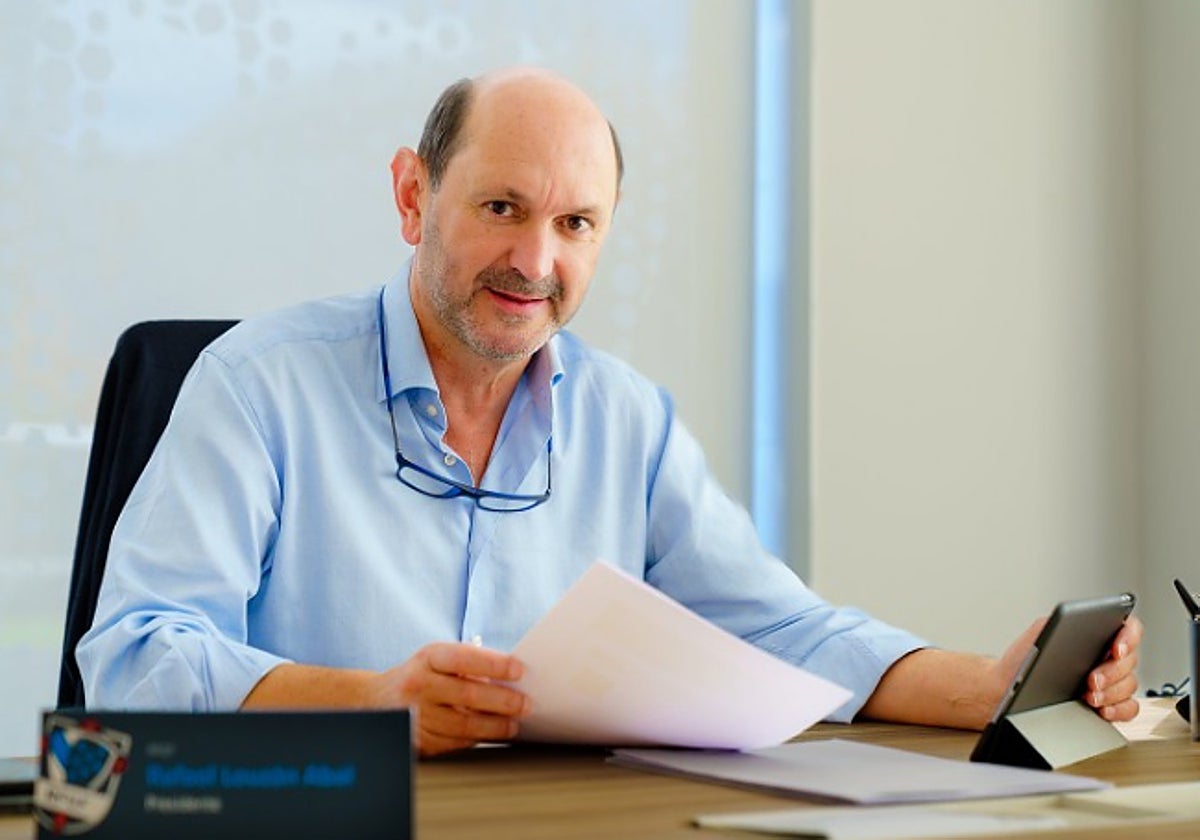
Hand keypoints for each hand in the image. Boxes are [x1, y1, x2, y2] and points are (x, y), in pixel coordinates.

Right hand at [368, 642, 532, 756]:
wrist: (375, 700)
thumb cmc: (421, 676)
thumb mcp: (437, 659)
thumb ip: (470, 664)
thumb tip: (512, 678)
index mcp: (428, 658)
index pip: (464, 658)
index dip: (494, 664)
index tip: (519, 669)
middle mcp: (419, 685)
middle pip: (468, 695)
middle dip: (503, 701)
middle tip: (526, 705)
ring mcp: (416, 715)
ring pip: (463, 725)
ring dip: (495, 727)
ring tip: (513, 725)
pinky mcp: (417, 740)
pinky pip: (454, 743)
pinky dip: (477, 740)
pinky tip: (492, 736)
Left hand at [997, 614, 1142, 723]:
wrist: (1007, 687)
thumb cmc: (1023, 659)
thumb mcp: (1039, 632)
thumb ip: (1062, 621)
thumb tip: (1077, 616)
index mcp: (1095, 634)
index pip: (1129, 627)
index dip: (1129, 637)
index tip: (1116, 650)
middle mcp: (1106, 657)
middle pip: (1130, 661)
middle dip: (1112, 672)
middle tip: (1091, 680)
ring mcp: (1109, 682)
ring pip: (1130, 686)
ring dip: (1112, 692)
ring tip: (1089, 696)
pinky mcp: (1108, 704)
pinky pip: (1129, 708)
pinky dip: (1118, 710)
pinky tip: (1101, 710)